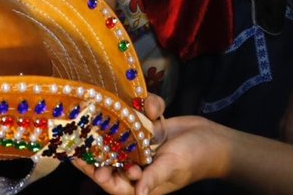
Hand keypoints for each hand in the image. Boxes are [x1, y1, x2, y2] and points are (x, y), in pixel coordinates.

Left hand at [76, 114, 228, 194]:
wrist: (217, 141)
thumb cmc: (195, 160)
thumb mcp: (172, 168)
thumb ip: (153, 178)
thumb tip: (137, 192)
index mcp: (141, 182)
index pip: (111, 179)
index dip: (93, 170)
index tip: (75, 157)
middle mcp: (139, 163)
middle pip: (111, 155)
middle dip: (96, 143)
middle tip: (77, 129)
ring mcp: (144, 145)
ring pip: (123, 132)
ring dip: (119, 120)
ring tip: (103, 108)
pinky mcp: (152, 128)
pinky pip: (141, 116)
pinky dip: (147, 108)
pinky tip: (155, 106)